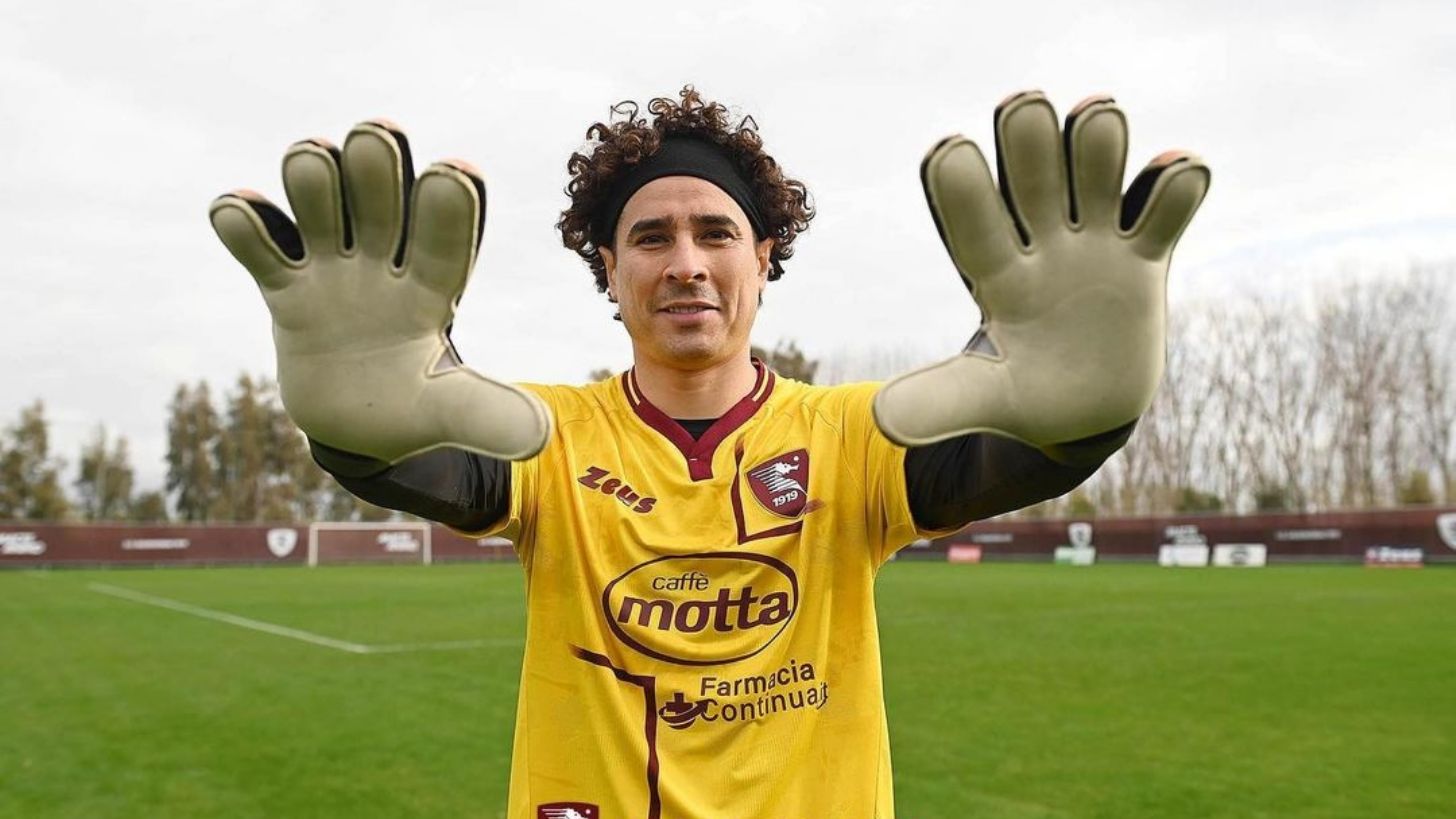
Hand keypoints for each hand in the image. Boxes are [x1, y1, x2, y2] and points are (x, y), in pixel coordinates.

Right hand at [209, 120, 550, 462]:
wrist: (355, 423)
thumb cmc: (413, 408)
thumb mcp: (451, 414)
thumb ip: (488, 415)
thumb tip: (540, 436)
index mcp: (434, 290)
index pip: (444, 241)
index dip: (449, 209)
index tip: (455, 171)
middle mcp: (385, 265)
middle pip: (381, 201)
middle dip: (378, 166)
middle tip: (375, 135)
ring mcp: (332, 269)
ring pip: (321, 203)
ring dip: (314, 176)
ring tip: (311, 162)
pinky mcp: (284, 285)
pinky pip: (260, 244)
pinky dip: (244, 222)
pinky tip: (236, 209)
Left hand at [873, 92, 1209, 447]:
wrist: (1084, 411)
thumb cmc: (1024, 399)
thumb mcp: (986, 402)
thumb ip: (941, 402)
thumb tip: (884, 421)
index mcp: (995, 274)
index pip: (973, 222)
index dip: (960, 188)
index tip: (949, 150)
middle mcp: (1042, 245)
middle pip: (1032, 177)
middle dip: (1027, 141)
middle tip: (1022, 105)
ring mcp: (1095, 245)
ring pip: (1095, 173)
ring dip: (1096, 143)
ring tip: (1097, 117)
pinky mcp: (1144, 256)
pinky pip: (1164, 210)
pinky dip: (1174, 186)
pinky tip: (1177, 169)